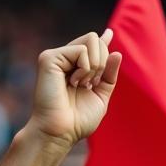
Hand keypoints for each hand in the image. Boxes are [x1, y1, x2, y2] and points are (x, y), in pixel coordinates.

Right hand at [28, 29, 121, 146]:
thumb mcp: (100, 97)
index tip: (109, 34)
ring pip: (91, 40)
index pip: (91, 47)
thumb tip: (116, 51)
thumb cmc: (78, 121)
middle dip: (103, 62)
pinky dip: (85, 69)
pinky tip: (74, 83)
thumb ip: (109, 76)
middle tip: (90, 84)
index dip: (102, 41)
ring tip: (81, 84)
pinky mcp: (49, 57)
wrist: (62, 132)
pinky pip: (81, 51)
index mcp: (75, 69)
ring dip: (95, 66)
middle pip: (95, 39)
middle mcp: (64, 60)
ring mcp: (56, 57)